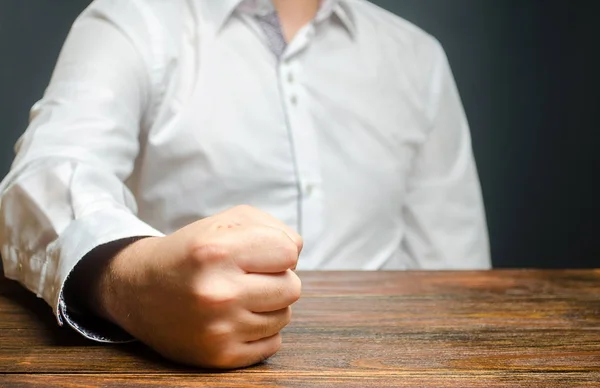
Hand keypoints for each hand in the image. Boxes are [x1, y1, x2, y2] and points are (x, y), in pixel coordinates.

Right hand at [96, 205, 302, 368]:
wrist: (138, 290)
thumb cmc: (191, 252)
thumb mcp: (224, 221)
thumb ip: (271, 227)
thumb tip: (298, 252)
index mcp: (216, 251)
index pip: (289, 252)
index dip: (278, 251)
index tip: (258, 254)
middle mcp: (217, 292)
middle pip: (292, 287)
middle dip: (277, 279)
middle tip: (248, 277)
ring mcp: (218, 328)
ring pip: (284, 316)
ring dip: (269, 306)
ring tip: (238, 297)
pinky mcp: (219, 357)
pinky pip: (272, 344)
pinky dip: (260, 331)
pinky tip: (235, 319)